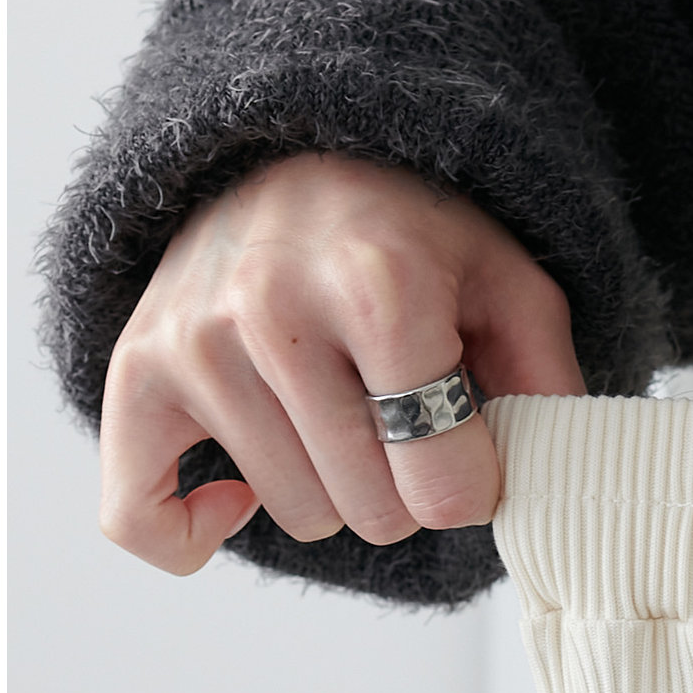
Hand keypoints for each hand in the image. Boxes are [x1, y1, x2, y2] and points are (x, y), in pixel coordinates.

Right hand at [98, 151, 585, 574]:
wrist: (293, 159)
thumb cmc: (414, 234)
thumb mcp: (509, 283)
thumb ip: (549, 382)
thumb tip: (559, 483)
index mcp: (383, 288)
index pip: (443, 488)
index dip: (474, 483)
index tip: (471, 442)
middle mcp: (273, 312)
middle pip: (373, 515)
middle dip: (408, 484)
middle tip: (404, 413)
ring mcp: (193, 345)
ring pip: (296, 517)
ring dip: (332, 485)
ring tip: (337, 403)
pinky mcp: (133, 374)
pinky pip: (137, 520)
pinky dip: (194, 533)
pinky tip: (241, 492)